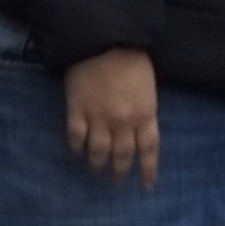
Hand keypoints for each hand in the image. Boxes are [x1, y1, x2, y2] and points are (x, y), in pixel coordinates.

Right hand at [64, 46, 159, 182]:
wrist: (102, 39)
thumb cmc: (131, 57)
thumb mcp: (147, 86)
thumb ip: (144, 109)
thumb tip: (141, 128)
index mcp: (145, 114)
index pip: (148, 150)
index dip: (147, 170)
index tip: (145, 186)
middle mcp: (122, 122)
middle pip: (122, 155)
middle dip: (119, 172)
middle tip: (116, 181)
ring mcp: (98, 117)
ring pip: (98, 152)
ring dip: (97, 164)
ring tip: (95, 169)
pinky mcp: (76, 110)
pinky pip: (76, 137)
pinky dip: (76, 147)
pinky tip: (76, 151)